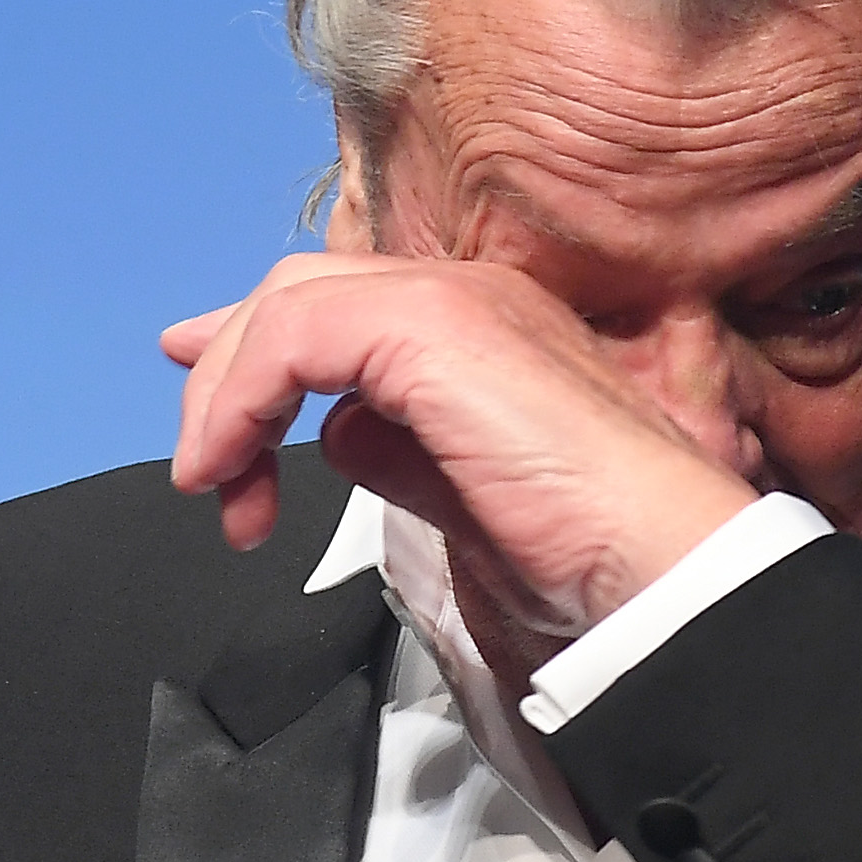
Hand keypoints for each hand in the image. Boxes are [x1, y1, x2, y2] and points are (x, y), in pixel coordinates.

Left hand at [161, 252, 760, 642]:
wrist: (659, 569)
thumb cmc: (590, 555)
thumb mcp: (464, 505)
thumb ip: (398, 456)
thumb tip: (340, 435)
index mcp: (486, 329)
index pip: (344, 305)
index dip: (258, 349)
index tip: (212, 415)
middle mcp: (470, 296)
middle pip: (302, 293)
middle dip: (228, 373)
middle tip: (201, 469)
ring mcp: (452, 303)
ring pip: (288, 304)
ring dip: (228, 399)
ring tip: (215, 487)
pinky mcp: (433, 326)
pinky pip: (294, 337)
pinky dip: (243, 400)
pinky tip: (234, 468)